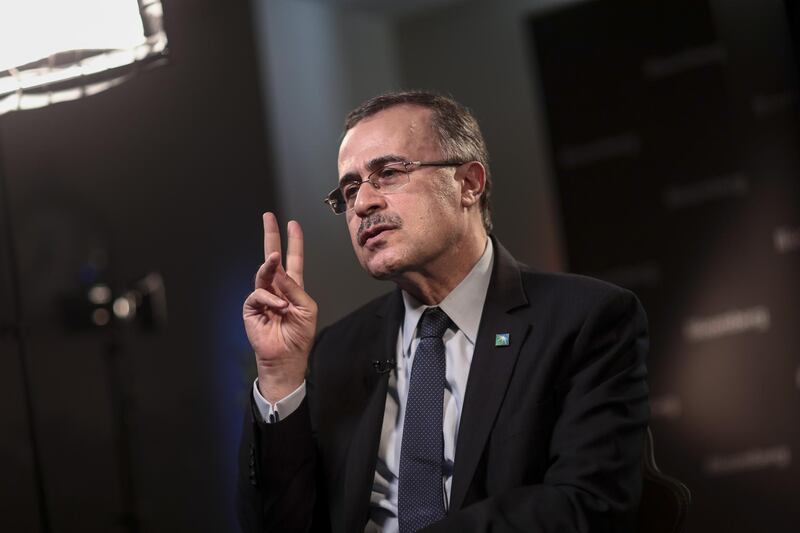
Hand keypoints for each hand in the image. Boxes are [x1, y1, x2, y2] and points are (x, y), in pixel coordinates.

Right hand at [243, 213, 317, 402]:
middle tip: (269, 217)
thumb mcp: (307, 308)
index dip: (294, 242)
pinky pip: (258, 294)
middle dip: (271, 236)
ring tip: (274, 259)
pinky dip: (269, 298)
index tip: (293, 224)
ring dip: (269, 266)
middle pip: (271, 258)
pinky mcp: (252, 308)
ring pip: (263, 273)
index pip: (293, 259)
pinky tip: (279, 306)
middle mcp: (277, 288)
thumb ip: (295, 288)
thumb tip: (279, 270)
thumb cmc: (299, 335)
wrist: (286, 357)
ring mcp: (263, 296)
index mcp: (293, 287)